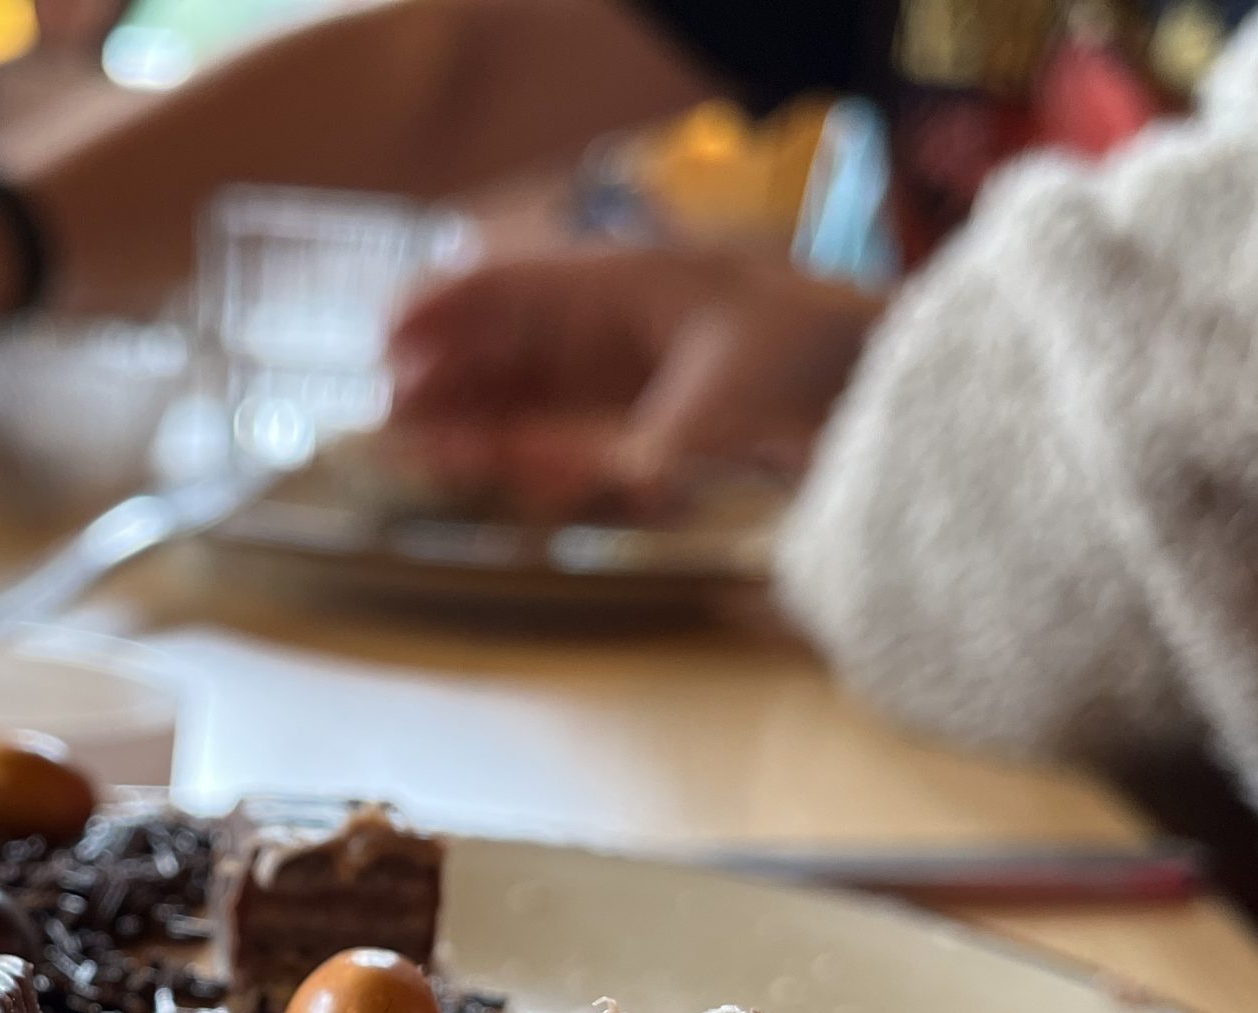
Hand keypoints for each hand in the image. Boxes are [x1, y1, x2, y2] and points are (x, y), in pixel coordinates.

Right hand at [386, 245, 884, 516]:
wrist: (867, 382)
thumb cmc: (801, 361)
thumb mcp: (722, 404)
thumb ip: (650, 446)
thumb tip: (593, 481)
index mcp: (620, 286)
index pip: (511, 288)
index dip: (446, 308)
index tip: (391, 335)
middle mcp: (608, 327)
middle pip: (503, 346)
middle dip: (443, 374)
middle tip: (389, 409)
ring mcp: (617, 375)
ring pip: (518, 392)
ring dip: (464, 417)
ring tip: (411, 442)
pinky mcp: (630, 423)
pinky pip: (550, 430)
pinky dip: (507, 445)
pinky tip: (469, 458)